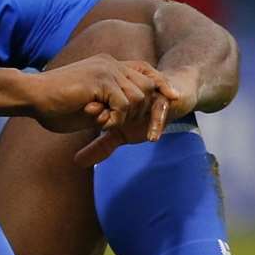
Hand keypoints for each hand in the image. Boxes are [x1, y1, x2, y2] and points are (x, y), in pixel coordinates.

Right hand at [27, 54, 164, 134]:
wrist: (31, 96)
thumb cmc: (52, 106)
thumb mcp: (87, 108)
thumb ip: (106, 108)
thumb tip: (118, 120)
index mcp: (108, 66)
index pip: (144, 70)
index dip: (160, 83)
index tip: (173, 97)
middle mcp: (110, 63)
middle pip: (147, 85)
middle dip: (142, 110)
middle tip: (116, 123)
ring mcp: (106, 69)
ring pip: (138, 97)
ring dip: (125, 116)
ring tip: (102, 121)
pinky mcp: (101, 79)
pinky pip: (124, 104)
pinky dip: (116, 118)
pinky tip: (99, 121)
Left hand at [72, 66, 199, 166]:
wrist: (178, 94)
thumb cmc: (146, 113)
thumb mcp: (122, 132)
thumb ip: (101, 146)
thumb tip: (77, 162)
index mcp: (117, 95)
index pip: (104, 98)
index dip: (96, 105)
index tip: (87, 111)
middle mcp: (132, 91)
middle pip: (120, 97)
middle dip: (109, 109)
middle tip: (101, 120)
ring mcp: (150, 94)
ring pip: (138, 101)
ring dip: (130, 113)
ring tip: (118, 125)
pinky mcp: (167, 97)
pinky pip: (160, 110)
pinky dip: (156, 123)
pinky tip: (152, 138)